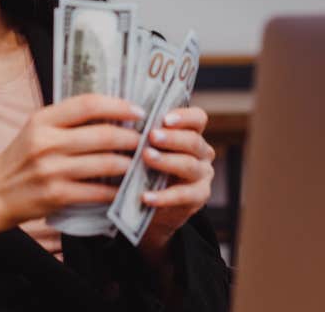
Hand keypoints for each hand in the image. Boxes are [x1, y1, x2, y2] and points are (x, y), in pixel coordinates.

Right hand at [0, 94, 144, 242]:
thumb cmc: (18, 160)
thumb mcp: (35, 130)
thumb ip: (66, 120)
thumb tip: (110, 113)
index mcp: (42, 120)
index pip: (87, 104)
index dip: (118, 105)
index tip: (138, 111)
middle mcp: (46, 142)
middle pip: (103, 134)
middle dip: (132, 138)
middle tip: (145, 140)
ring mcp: (52, 170)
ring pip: (105, 163)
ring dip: (129, 164)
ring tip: (140, 162)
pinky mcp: (57, 195)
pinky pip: (98, 191)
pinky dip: (116, 190)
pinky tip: (125, 188)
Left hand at [138, 106, 214, 258]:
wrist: (153, 208)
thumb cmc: (147, 169)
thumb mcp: (149, 149)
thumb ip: (144, 136)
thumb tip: (121, 121)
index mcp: (192, 134)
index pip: (198, 119)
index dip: (184, 117)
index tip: (164, 118)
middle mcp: (202, 153)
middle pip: (193, 141)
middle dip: (172, 138)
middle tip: (152, 136)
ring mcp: (203, 176)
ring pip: (189, 165)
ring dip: (167, 161)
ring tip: (147, 157)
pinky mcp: (198, 198)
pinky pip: (183, 196)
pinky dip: (163, 197)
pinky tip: (146, 196)